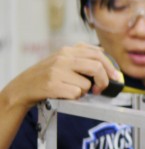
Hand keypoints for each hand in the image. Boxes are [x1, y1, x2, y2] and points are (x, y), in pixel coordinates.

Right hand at [2, 43, 121, 111]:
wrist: (23, 87)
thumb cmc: (48, 75)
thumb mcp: (63, 59)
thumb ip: (82, 57)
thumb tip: (106, 59)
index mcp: (68, 50)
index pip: (98, 54)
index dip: (110, 67)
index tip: (116, 77)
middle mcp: (63, 58)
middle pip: (97, 67)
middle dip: (104, 81)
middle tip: (101, 89)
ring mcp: (57, 71)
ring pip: (86, 84)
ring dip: (84, 91)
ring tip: (72, 90)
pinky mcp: (52, 85)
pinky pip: (76, 94)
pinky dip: (74, 97)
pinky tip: (64, 94)